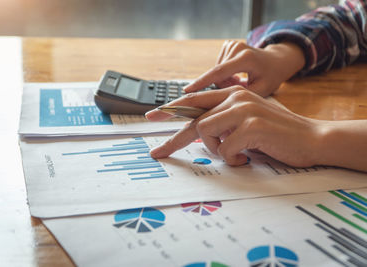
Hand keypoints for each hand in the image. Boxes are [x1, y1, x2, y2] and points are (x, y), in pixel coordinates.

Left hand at [146, 87, 322, 166]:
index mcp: (233, 93)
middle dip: (173, 140)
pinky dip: (233, 159)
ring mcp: (243, 108)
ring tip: (237, 154)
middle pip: (193, 119)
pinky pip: (225, 148)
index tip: (152, 118)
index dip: (172, 110)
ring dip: (216, 150)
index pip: (195, 101)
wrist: (312, 139)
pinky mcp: (251, 124)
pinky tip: (248, 158)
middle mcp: (235, 96)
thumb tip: (197, 133)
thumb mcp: (245, 124)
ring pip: (206, 132)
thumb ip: (224, 123)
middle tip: (157, 153)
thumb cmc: (275, 135)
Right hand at [184, 41, 305, 96]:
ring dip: (225, 80)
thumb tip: (217, 103)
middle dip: (224, 86)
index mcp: (246, 58)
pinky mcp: (227, 45)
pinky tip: (236, 73)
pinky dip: (225, 74)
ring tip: (240, 79)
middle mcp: (237, 47)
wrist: (276, 60)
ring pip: (216, 73)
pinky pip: (218, 67)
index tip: (187, 90)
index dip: (202, 82)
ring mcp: (231, 44)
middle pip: (217, 75)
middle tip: (240, 87)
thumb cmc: (270, 77)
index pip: (219, 72)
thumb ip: (239, 97)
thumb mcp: (261, 91)